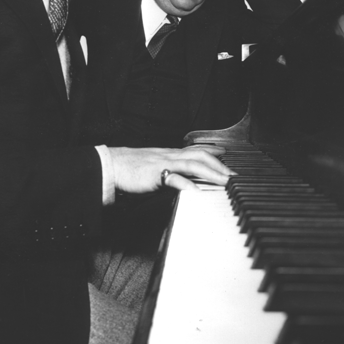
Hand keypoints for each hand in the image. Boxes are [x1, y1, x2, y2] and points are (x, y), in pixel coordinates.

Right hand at [108, 145, 234, 193]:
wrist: (110, 165)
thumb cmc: (128, 168)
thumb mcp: (152, 168)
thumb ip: (167, 172)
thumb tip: (179, 181)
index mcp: (169, 154)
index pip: (196, 150)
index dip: (213, 154)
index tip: (226, 160)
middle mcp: (169, 155)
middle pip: (200, 155)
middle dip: (219, 165)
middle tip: (233, 176)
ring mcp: (164, 163)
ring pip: (194, 164)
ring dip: (212, 173)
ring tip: (225, 182)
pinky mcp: (156, 174)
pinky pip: (175, 179)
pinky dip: (188, 185)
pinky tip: (198, 193)